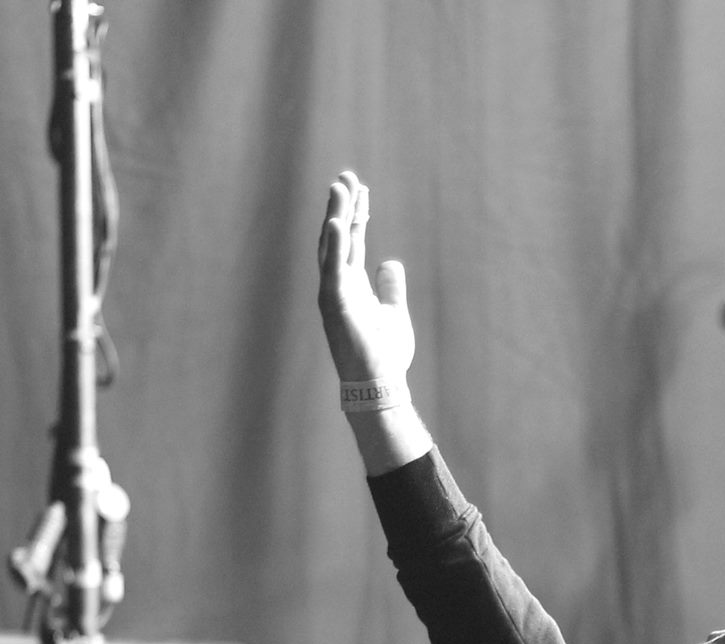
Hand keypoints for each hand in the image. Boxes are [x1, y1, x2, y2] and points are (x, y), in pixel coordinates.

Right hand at [316, 171, 414, 385]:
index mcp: (351, 287)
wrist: (377, 387)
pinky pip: (333, 269)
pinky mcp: (335, 305)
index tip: (361, 189)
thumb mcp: (392, 314)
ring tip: (339, 187)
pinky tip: (336, 221)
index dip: (356, 214)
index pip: (352, 242)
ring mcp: (334, 295)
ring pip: (332, 247)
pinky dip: (333, 244)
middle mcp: (338, 287)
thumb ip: (390, 287)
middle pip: (338, 238)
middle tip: (347, 176)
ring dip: (335, 216)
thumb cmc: (383, 356)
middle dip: (342, 206)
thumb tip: (390, 263)